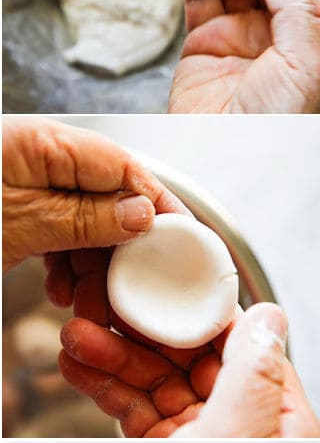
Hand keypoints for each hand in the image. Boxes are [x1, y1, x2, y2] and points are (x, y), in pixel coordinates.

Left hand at [2, 117, 183, 272]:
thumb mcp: (23, 222)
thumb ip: (85, 217)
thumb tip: (142, 214)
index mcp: (42, 142)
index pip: (123, 165)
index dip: (157, 203)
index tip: (180, 236)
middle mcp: (36, 158)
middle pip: (106, 198)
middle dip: (122, 248)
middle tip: (130, 285)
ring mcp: (25, 187)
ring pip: (84, 223)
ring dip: (95, 266)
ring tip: (93, 300)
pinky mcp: (15, 212)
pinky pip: (57, 235)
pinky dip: (67, 265)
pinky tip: (66, 288)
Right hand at [58, 301, 319, 436]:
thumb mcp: (248, 433)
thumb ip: (256, 371)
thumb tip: (270, 313)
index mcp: (277, 411)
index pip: (238, 346)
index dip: (197, 315)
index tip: (161, 289)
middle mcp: (243, 422)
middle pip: (193, 360)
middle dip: (144, 334)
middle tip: (104, 309)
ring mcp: (205, 439)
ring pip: (161, 384)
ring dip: (117, 358)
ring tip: (78, 336)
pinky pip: (140, 413)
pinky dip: (109, 390)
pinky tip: (79, 369)